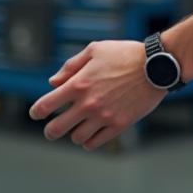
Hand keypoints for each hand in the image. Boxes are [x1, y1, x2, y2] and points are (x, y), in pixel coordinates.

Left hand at [28, 40, 165, 150]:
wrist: (155, 65)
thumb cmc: (124, 54)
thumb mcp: (95, 49)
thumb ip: (71, 66)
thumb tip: (53, 82)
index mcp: (79, 82)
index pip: (46, 105)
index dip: (37, 111)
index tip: (37, 113)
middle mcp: (88, 103)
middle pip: (56, 129)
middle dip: (51, 130)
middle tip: (53, 127)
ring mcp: (103, 116)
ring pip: (76, 138)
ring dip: (74, 132)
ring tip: (79, 124)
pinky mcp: (118, 125)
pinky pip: (95, 143)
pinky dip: (89, 141)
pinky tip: (92, 132)